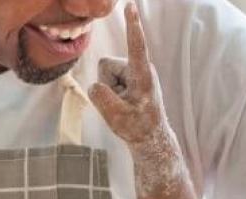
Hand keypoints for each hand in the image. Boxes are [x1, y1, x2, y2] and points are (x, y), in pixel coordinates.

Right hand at [88, 2, 175, 154]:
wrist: (149, 138)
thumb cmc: (138, 128)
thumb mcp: (117, 117)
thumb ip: (102, 98)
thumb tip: (95, 86)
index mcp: (142, 75)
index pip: (136, 45)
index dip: (132, 26)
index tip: (131, 6)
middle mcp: (139, 69)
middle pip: (106, 66)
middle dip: (106, 85)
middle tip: (121, 106)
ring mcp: (133, 72)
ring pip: (105, 73)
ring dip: (109, 90)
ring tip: (124, 105)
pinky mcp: (128, 77)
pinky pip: (107, 80)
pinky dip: (111, 92)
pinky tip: (123, 104)